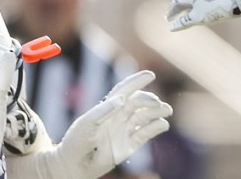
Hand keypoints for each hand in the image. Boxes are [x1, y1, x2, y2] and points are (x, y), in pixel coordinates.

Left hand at [10, 71, 171, 178]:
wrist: (73, 165)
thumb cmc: (76, 141)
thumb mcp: (85, 124)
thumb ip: (102, 111)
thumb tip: (122, 99)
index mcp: (109, 107)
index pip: (125, 89)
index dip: (137, 81)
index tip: (150, 75)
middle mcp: (120, 116)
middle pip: (139, 102)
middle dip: (149, 99)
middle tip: (155, 103)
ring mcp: (126, 130)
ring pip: (147, 116)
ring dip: (158, 111)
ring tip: (166, 110)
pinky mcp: (130, 144)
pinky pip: (147, 133)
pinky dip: (157, 127)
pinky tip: (162, 124)